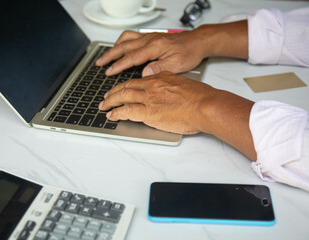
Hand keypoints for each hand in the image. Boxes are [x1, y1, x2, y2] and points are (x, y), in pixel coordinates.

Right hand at [95, 30, 207, 76]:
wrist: (197, 41)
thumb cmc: (189, 52)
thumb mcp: (177, 64)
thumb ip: (159, 68)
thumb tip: (144, 74)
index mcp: (154, 47)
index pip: (132, 57)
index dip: (119, 65)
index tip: (109, 71)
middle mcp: (149, 40)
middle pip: (124, 46)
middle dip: (110, 55)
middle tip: (99, 63)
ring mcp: (149, 37)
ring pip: (126, 39)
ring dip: (114, 47)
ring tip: (106, 56)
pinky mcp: (150, 37)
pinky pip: (131, 36)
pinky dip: (122, 42)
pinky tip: (120, 47)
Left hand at [99, 71, 255, 159]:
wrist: (205, 105)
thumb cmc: (199, 97)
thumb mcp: (181, 81)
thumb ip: (167, 80)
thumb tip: (158, 78)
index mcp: (159, 78)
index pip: (135, 81)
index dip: (124, 86)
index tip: (119, 90)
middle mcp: (151, 86)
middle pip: (125, 87)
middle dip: (112, 93)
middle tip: (105, 98)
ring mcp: (149, 99)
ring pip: (123, 97)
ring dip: (110, 101)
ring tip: (103, 106)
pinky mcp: (149, 112)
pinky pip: (126, 111)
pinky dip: (116, 113)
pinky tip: (111, 116)